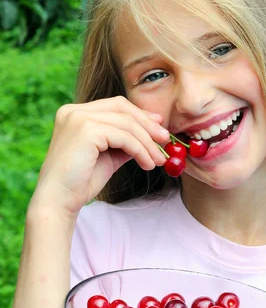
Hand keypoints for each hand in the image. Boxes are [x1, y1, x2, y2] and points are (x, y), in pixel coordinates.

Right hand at [28, 96, 168, 219]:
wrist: (59, 202)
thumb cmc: (81, 182)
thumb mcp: (108, 155)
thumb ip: (125, 141)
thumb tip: (152, 133)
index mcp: (75, 112)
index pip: (115, 105)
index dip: (140, 114)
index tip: (159, 126)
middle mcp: (74, 110)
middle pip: (122, 107)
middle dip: (148, 123)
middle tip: (165, 140)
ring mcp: (78, 118)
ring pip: (127, 123)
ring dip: (148, 142)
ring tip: (158, 160)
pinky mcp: (86, 130)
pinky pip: (124, 137)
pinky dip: (141, 150)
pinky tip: (147, 164)